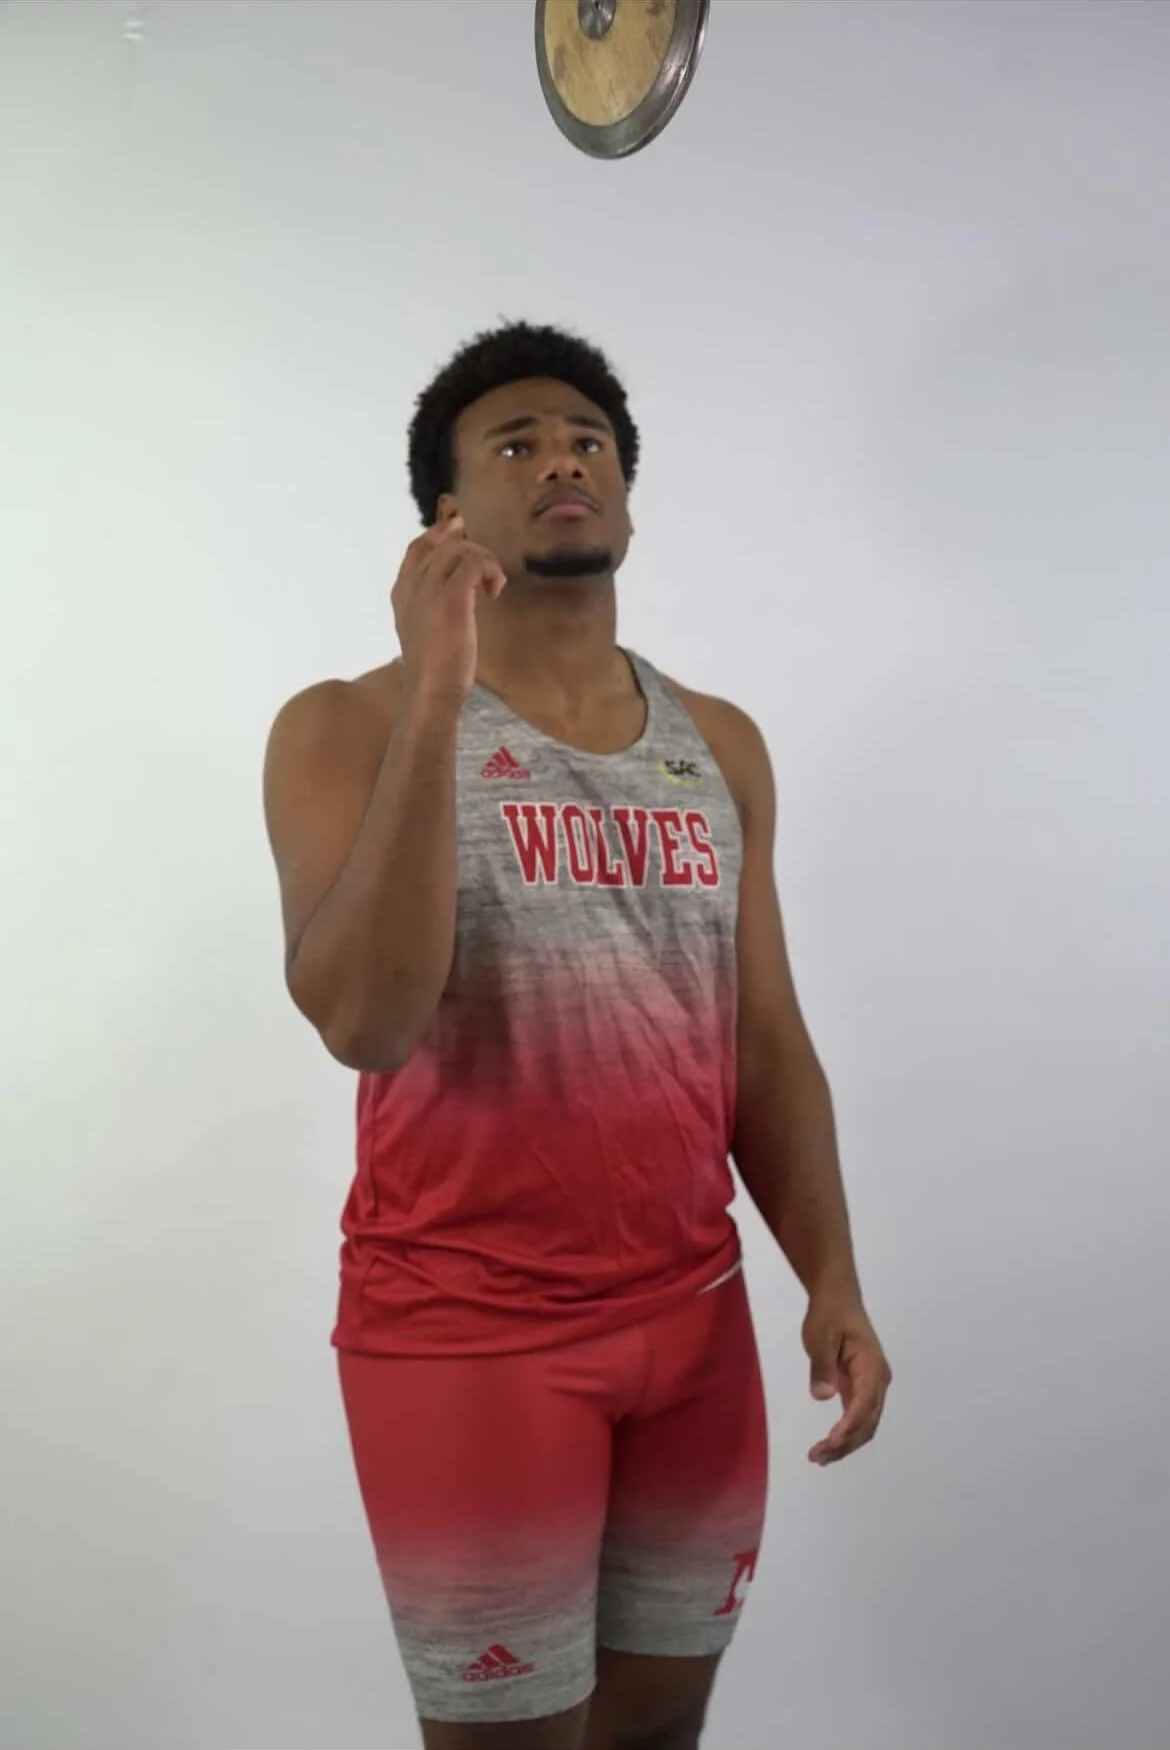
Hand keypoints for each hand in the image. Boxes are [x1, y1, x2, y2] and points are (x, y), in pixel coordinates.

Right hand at [391, 514, 506, 704]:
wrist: (431, 690)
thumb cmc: (432, 669)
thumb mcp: (423, 630)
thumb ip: (429, 606)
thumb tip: (455, 591)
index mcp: (402, 592)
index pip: (418, 547)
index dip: (441, 534)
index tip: (462, 535)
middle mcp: (412, 585)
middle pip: (442, 543)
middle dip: (471, 549)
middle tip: (488, 570)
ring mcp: (430, 589)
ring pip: (459, 548)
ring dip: (483, 560)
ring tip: (492, 586)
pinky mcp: (453, 597)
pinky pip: (475, 562)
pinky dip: (491, 570)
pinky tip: (495, 591)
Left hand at [803, 1288, 890, 1465]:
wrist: (836, 1297)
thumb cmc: (828, 1314)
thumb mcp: (820, 1336)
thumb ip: (822, 1366)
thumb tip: (824, 1396)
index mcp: (872, 1367)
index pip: (864, 1405)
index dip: (849, 1427)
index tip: (830, 1442)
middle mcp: (878, 1380)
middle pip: (868, 1422)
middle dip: (846, 1443)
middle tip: (818, 1457)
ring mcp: (872, 1385)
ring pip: (865, 1423)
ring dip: (846, 1443)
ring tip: (820, 1457)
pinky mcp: (861, 1387)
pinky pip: (857, 1416)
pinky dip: (845, 1433)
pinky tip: (830, 1444)